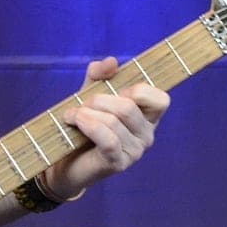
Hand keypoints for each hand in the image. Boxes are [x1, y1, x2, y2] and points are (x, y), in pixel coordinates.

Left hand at [41, 57, 169, 201]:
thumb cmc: (83, 127)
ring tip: (72, 114)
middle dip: (101, 99)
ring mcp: (135, 152)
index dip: (139, 90)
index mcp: (147, 117)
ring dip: (88, 113)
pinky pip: (108, 139)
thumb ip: (99, 75)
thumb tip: (111, 61)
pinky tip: (74, 121)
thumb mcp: (90, 94)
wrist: (65, 163)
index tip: (115, 91)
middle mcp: (147, 135)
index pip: (161, 100)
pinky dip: (88, 125)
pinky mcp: (119, 164)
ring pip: (115, 122)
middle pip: (130, 107)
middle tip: (83, 103)